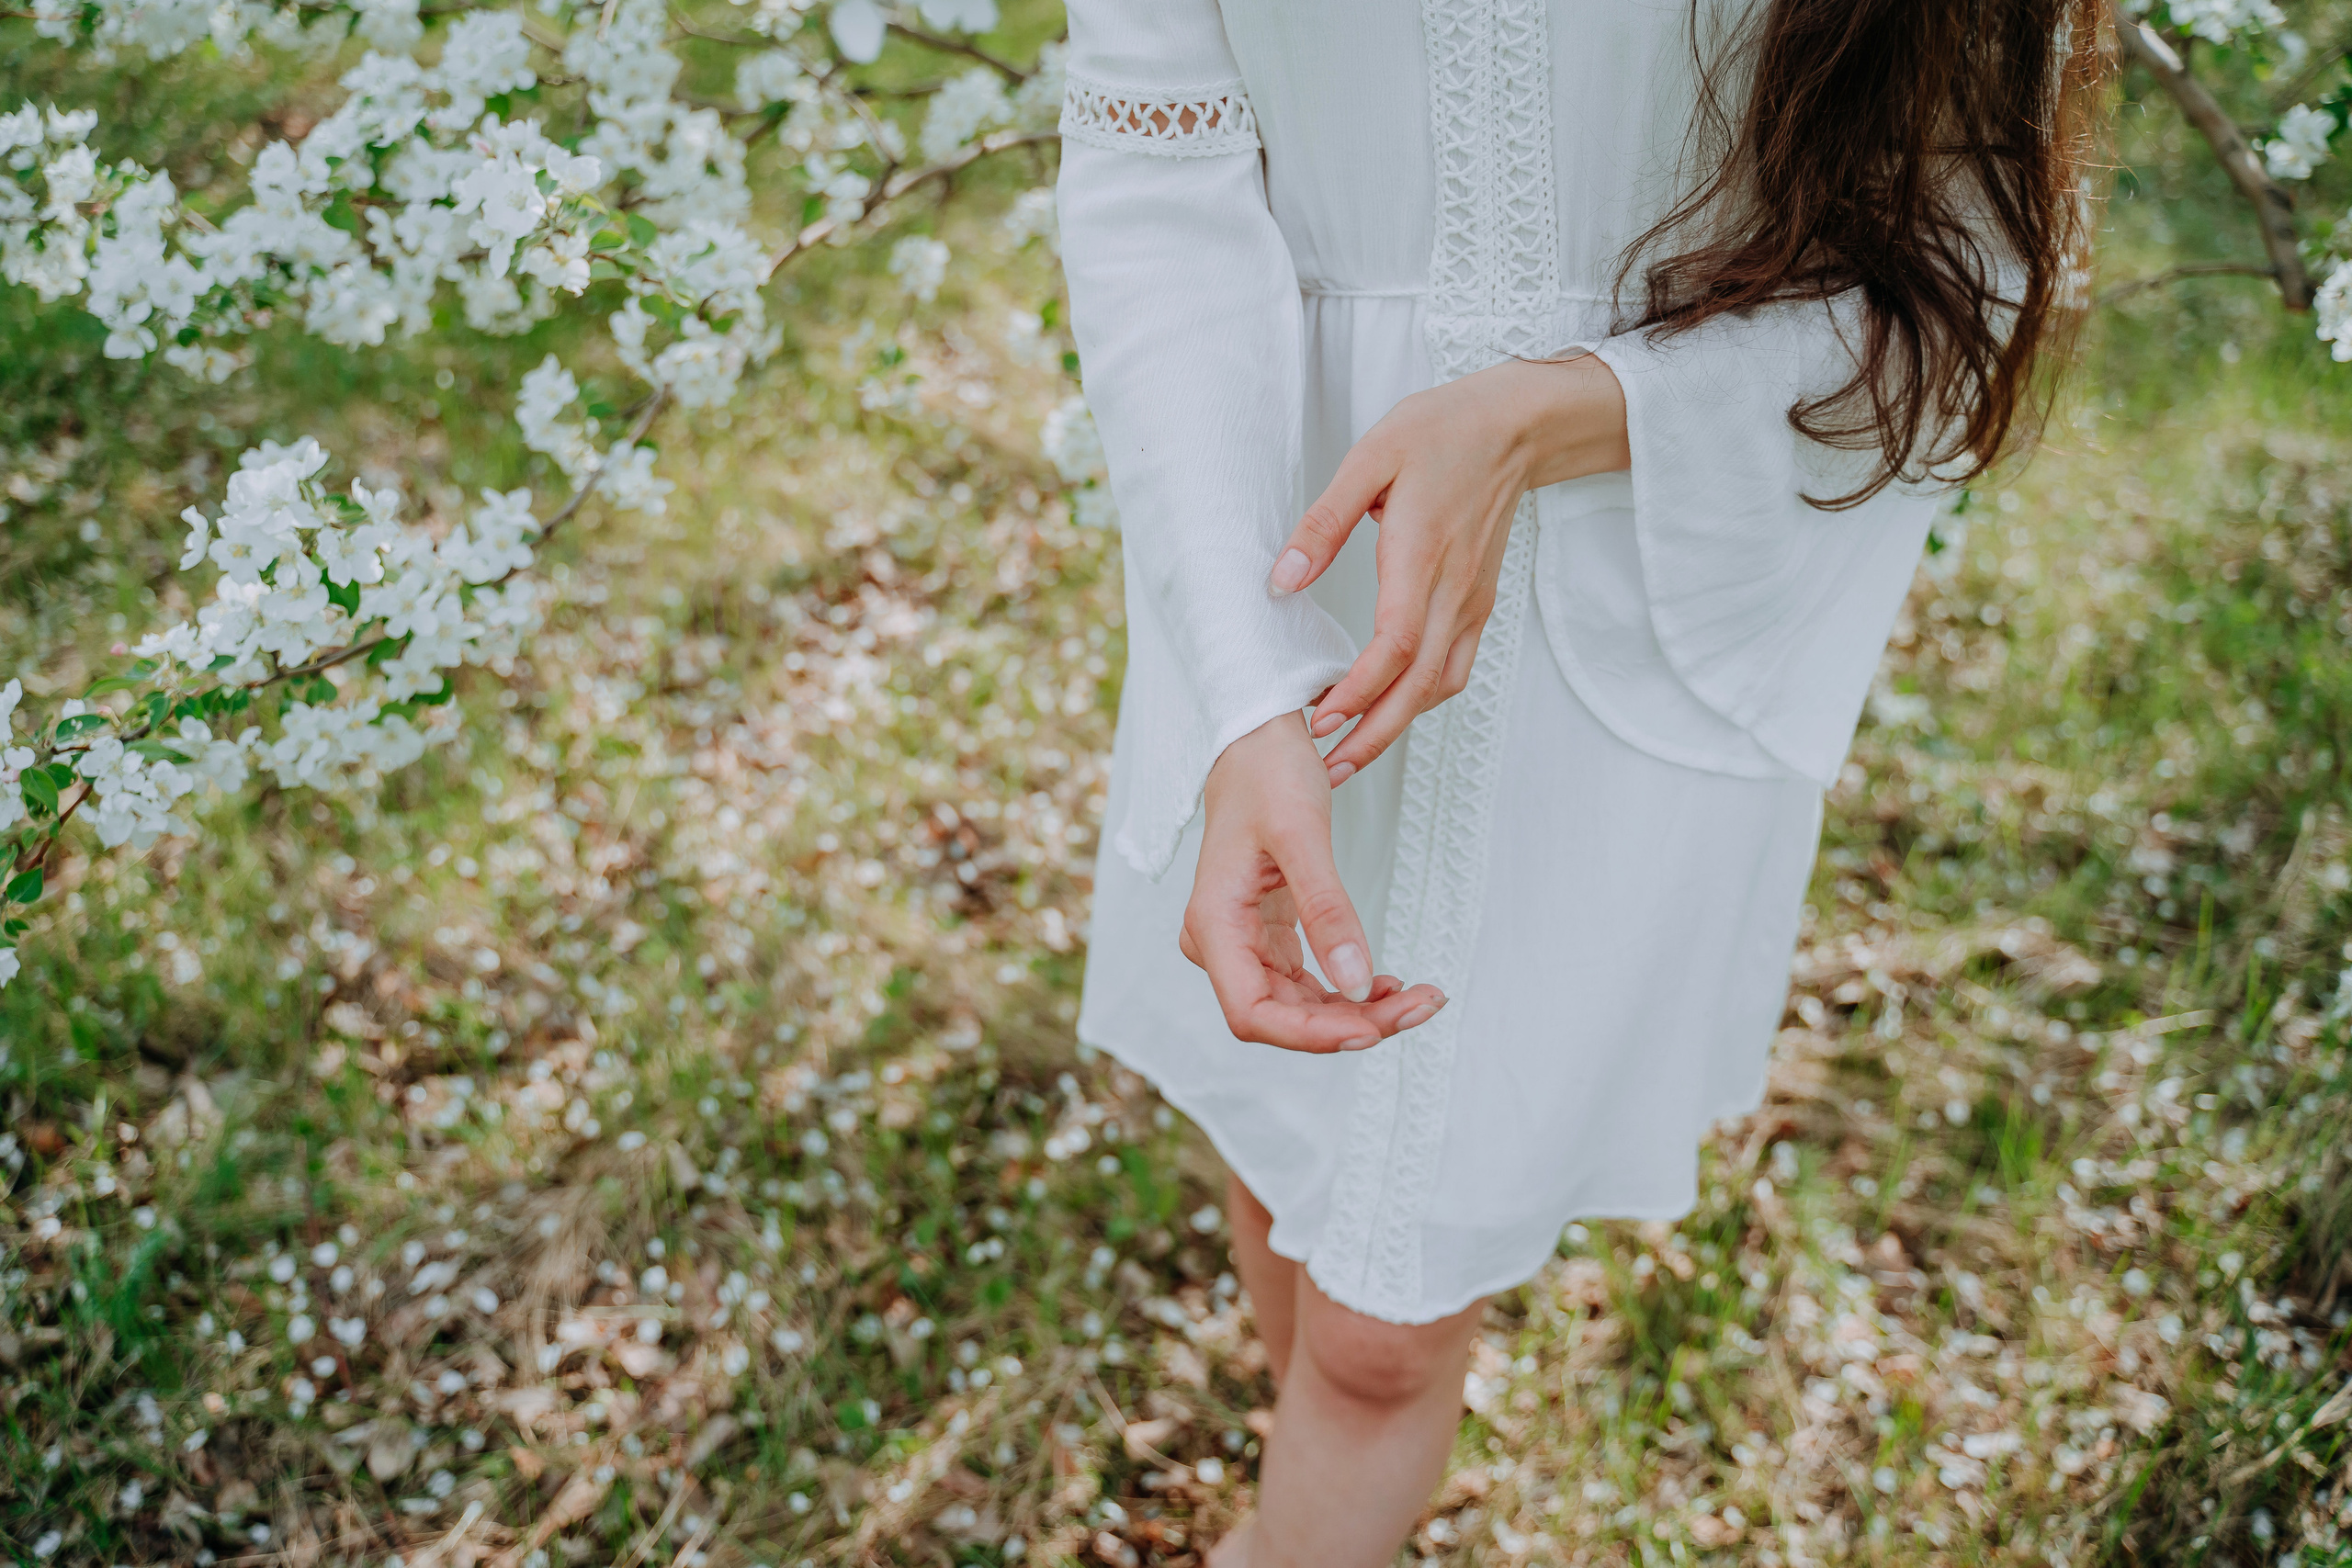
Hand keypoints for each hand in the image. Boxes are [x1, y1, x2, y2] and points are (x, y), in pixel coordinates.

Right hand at [1180, 712, 1446, 1051]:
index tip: (1373, 1029)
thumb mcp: (1302, 835)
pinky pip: (1306, 981)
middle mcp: (1220, 943)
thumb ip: (1327, 911)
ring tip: (1419, 997)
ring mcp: (1242, 942)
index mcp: (1214, 924)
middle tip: (1424, 1005)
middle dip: (1353, 1022)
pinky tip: (1388, 983)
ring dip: (1358, 1011)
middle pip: (1283, 1015)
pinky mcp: (1266, 934)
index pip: (1254, 1013)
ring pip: (1299, 1005)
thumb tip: (1359, 984)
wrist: (1255, 740)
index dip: (1311, 1035)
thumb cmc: (1268, 774)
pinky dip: (1349, 989)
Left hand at [1268, 353, 1628, 785]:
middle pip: (1418, 685)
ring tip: (1351, 752)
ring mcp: (1471, 602)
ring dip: (1396, 726)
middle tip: (1329, 769)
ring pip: (1439, 685)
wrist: (1516, 427)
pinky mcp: (1478, 603)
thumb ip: (1324, 522)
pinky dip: (1422, 700)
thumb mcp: (1370, 459)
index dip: (1359, 691)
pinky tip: (1390, 709)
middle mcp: (1454, 592)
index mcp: (1423, 558)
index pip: (1396, 645)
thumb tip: (1283, 580)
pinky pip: (1454, 667)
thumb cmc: (1442, 433)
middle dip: (1372, 735)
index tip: (1321, 719)